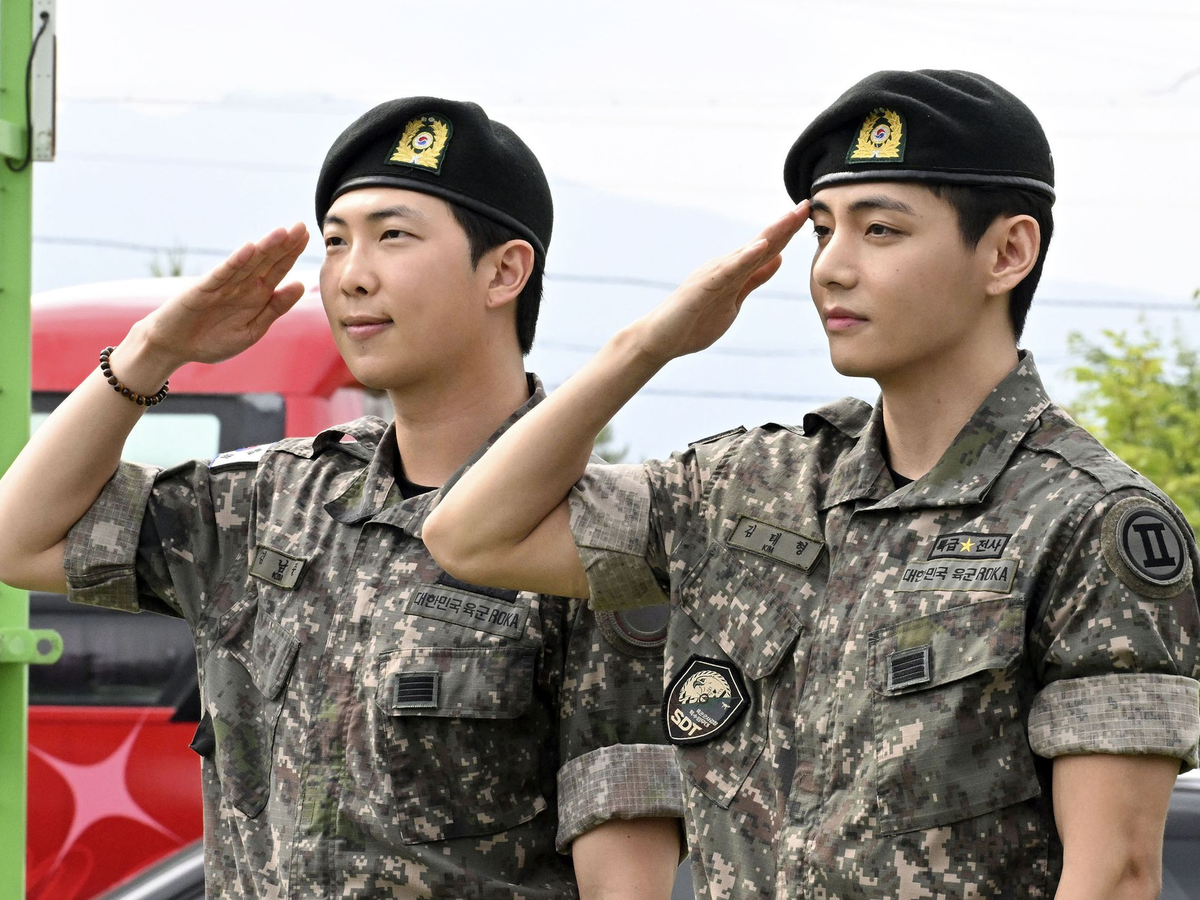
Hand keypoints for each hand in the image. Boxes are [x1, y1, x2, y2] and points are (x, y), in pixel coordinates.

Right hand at [138, 222, 309, 370]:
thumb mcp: (252, 330)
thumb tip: (300, 284)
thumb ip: (275, 308)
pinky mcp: (203, 289)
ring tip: (282, 232)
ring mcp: (222, 285)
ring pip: (247, 264)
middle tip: (301, 225)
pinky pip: (222, 274)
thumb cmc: (213, 340)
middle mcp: (241, 285)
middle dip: (283, 244)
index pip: (278, 269)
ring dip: (264, 248)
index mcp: (256, 294)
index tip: (308, 236)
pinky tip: (249, 249)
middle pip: (266, 261)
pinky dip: (235, 262)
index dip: (292, 253)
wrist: (176, 347)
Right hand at [633, 202, 808, 364]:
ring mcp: (713, 275)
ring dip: (770, 234)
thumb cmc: (693, 322)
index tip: (807, 214)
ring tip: (790, 218)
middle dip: (784, 226)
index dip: (787, 233)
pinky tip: (762, 246)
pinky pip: (728, 271)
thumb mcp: (735, 299)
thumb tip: (778, 258)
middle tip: (806, 205)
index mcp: (734, 272)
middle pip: (761, 244)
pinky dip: (745, 257)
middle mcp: (725, 267)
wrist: (660, 339)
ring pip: (747, 252)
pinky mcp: (702, 287)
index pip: (766, 249)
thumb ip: (754, 278)